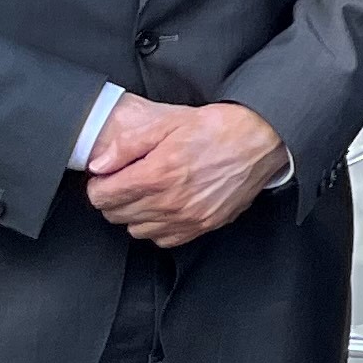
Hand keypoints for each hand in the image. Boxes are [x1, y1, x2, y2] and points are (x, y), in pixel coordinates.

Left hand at [83, 97, 282, 246]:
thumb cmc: (220, 127)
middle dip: (114, 198)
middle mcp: (171, 201)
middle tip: (127, 181)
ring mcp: (189, 217)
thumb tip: (98, 166)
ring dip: (135, 214)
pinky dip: (158, 227)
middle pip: (116, 214)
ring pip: (136, 230)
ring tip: (147, 193)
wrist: (264, 138)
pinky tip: (166, 207)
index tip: (108, 176)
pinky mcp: (205, 224)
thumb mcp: (169, 123)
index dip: (99, 184)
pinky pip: (164, 239)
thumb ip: (128, 144)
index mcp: (158, 174)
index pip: (102, 196)